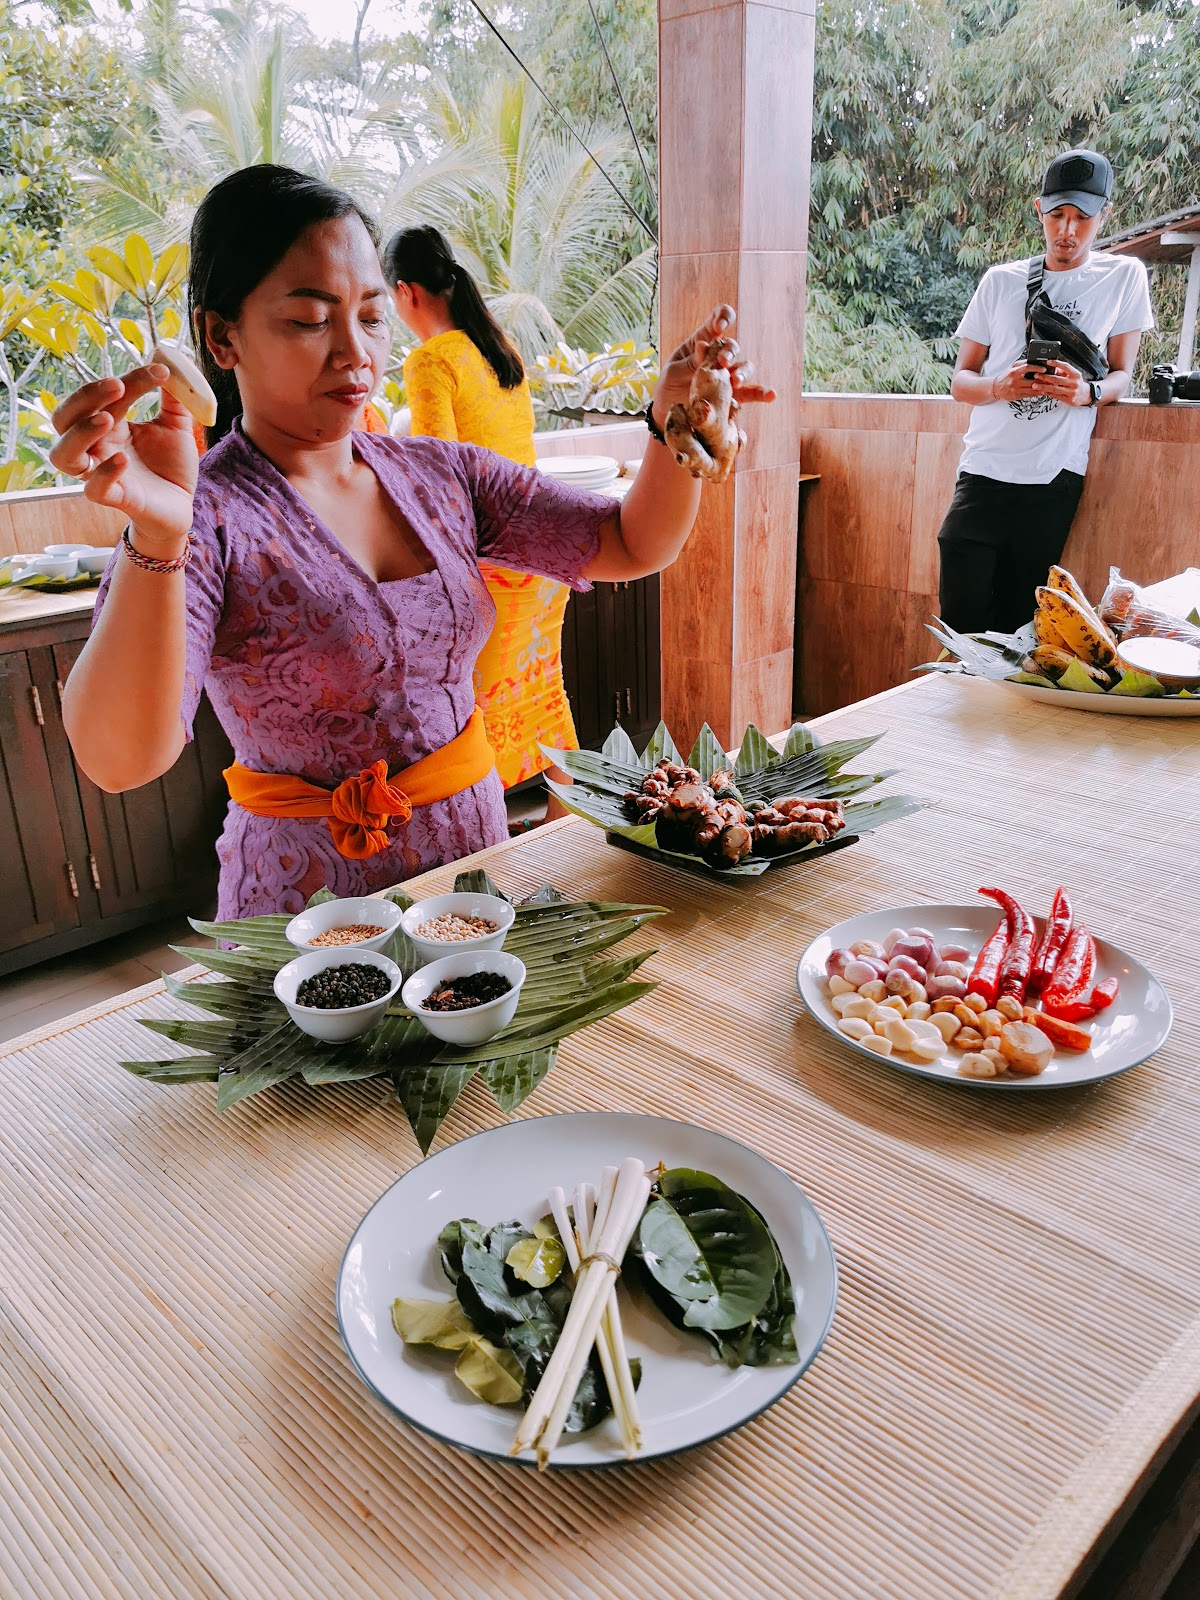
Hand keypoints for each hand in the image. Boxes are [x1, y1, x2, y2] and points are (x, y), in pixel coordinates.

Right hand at [50, 366, 198, 547]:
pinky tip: (122, 459)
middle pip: (65, 418)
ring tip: (107, 419)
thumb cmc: (171, 466)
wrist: (181, 507)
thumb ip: (174, 398)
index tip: (160, 371)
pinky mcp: (113, 498)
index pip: (104, 394)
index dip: (130, 379)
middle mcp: (96, 446)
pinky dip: (103, 472)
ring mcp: (99, 472)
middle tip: (118, 385)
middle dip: (86, 397)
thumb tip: (174, 365)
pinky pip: (93, 488)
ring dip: (80, 433)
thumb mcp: (176, 427)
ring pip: (64, 455)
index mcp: (109, 424)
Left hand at [651, 305, 776, 431]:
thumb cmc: (667, 388)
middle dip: (729, 352)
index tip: (718, 330)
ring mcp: (726, 376)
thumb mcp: (672, 372)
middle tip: (722, 362)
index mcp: (701, 342)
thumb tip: (704, 345)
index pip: (716, 320)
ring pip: (744, 367)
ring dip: (743, 372)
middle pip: (732, 346)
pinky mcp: (732, 397)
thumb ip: (690, 361)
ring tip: (736, 382)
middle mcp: (717, 356)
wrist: (667, 415)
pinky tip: (771, 396)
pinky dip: (761, 394)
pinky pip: (750, 393)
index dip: (722, 319)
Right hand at [989, 359, 1044, 402]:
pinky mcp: (1017, 396)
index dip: (1037, 368)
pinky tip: (1042, 391)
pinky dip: (1037, 393)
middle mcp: (1015, 381)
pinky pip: (1030, 395)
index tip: (1044, 369)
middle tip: (1051, 378)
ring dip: (1042, 387)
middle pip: (1032, 380)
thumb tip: (1034, 361)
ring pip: (1032, 389)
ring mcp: (1016, 389)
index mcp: (1014, 372)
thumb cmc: (1006, 376)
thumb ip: (1023, 363)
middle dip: (1043, 380)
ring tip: (1049, 385)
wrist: (996, 388)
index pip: (1027, 368)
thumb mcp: (1012, 367)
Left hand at [1025, 358, 1091, 407]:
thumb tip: (1050, 367)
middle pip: (1057, 379)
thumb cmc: (1076, 383)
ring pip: (1054, 389)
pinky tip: (1041, 391)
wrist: (1086, 395)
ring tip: (1034, 385)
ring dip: (1043, 387)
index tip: (1048, 361)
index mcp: (1076, 374)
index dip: (1057, 363)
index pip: (1066, 367)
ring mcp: (1071, 392)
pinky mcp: (1068, 400)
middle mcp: (1074, 383)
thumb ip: (1062, 372)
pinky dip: (1047, 393)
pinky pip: (1055, 396)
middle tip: (1036, 375)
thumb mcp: (1072, 375)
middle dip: (1045, 377)